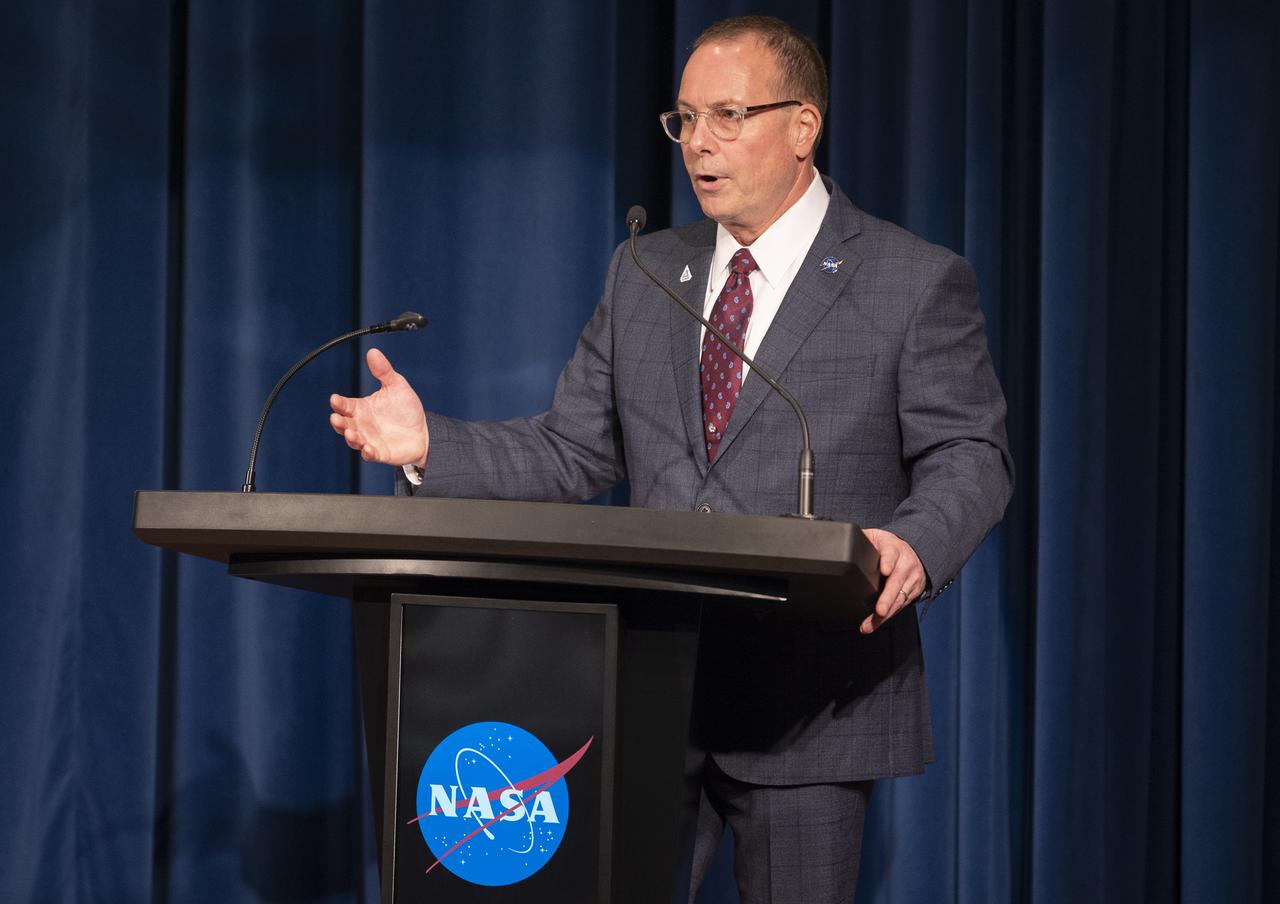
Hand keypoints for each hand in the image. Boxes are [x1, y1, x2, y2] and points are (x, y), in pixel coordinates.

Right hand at [329, 348, 428, 466]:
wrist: (423, 431)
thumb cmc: (406, 409)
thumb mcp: (396, 386)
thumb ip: (384, 371)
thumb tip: (373, 351)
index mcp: (361, 408)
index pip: (345, 405)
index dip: (338, 403)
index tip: (335, 399)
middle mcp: (362, 425)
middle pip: (343, 424)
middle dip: (338, 421)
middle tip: (335, 417)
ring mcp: (369, 440)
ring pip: (353, 440)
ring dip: (350, 437)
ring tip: (350, 433)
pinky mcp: (380, 453)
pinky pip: (370, 454)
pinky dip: (367, 452)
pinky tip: (368, 448)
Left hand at [860, 528, 924, 633]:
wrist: (916, 551)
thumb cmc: (889, 545)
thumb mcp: (877, 537)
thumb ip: (862, 539)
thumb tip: (839, 540)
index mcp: (894, 548)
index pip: (891, 554)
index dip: (888, 562)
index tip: (884, 570)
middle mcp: (906, 564)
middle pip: (897, 583)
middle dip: (887, 599)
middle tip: (879, 611)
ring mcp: (911, 579)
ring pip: (898, 599)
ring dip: (884, 615)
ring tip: (869, 625)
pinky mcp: (914, 592)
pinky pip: (900, 606)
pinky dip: (887, 617)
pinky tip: (874, 623)